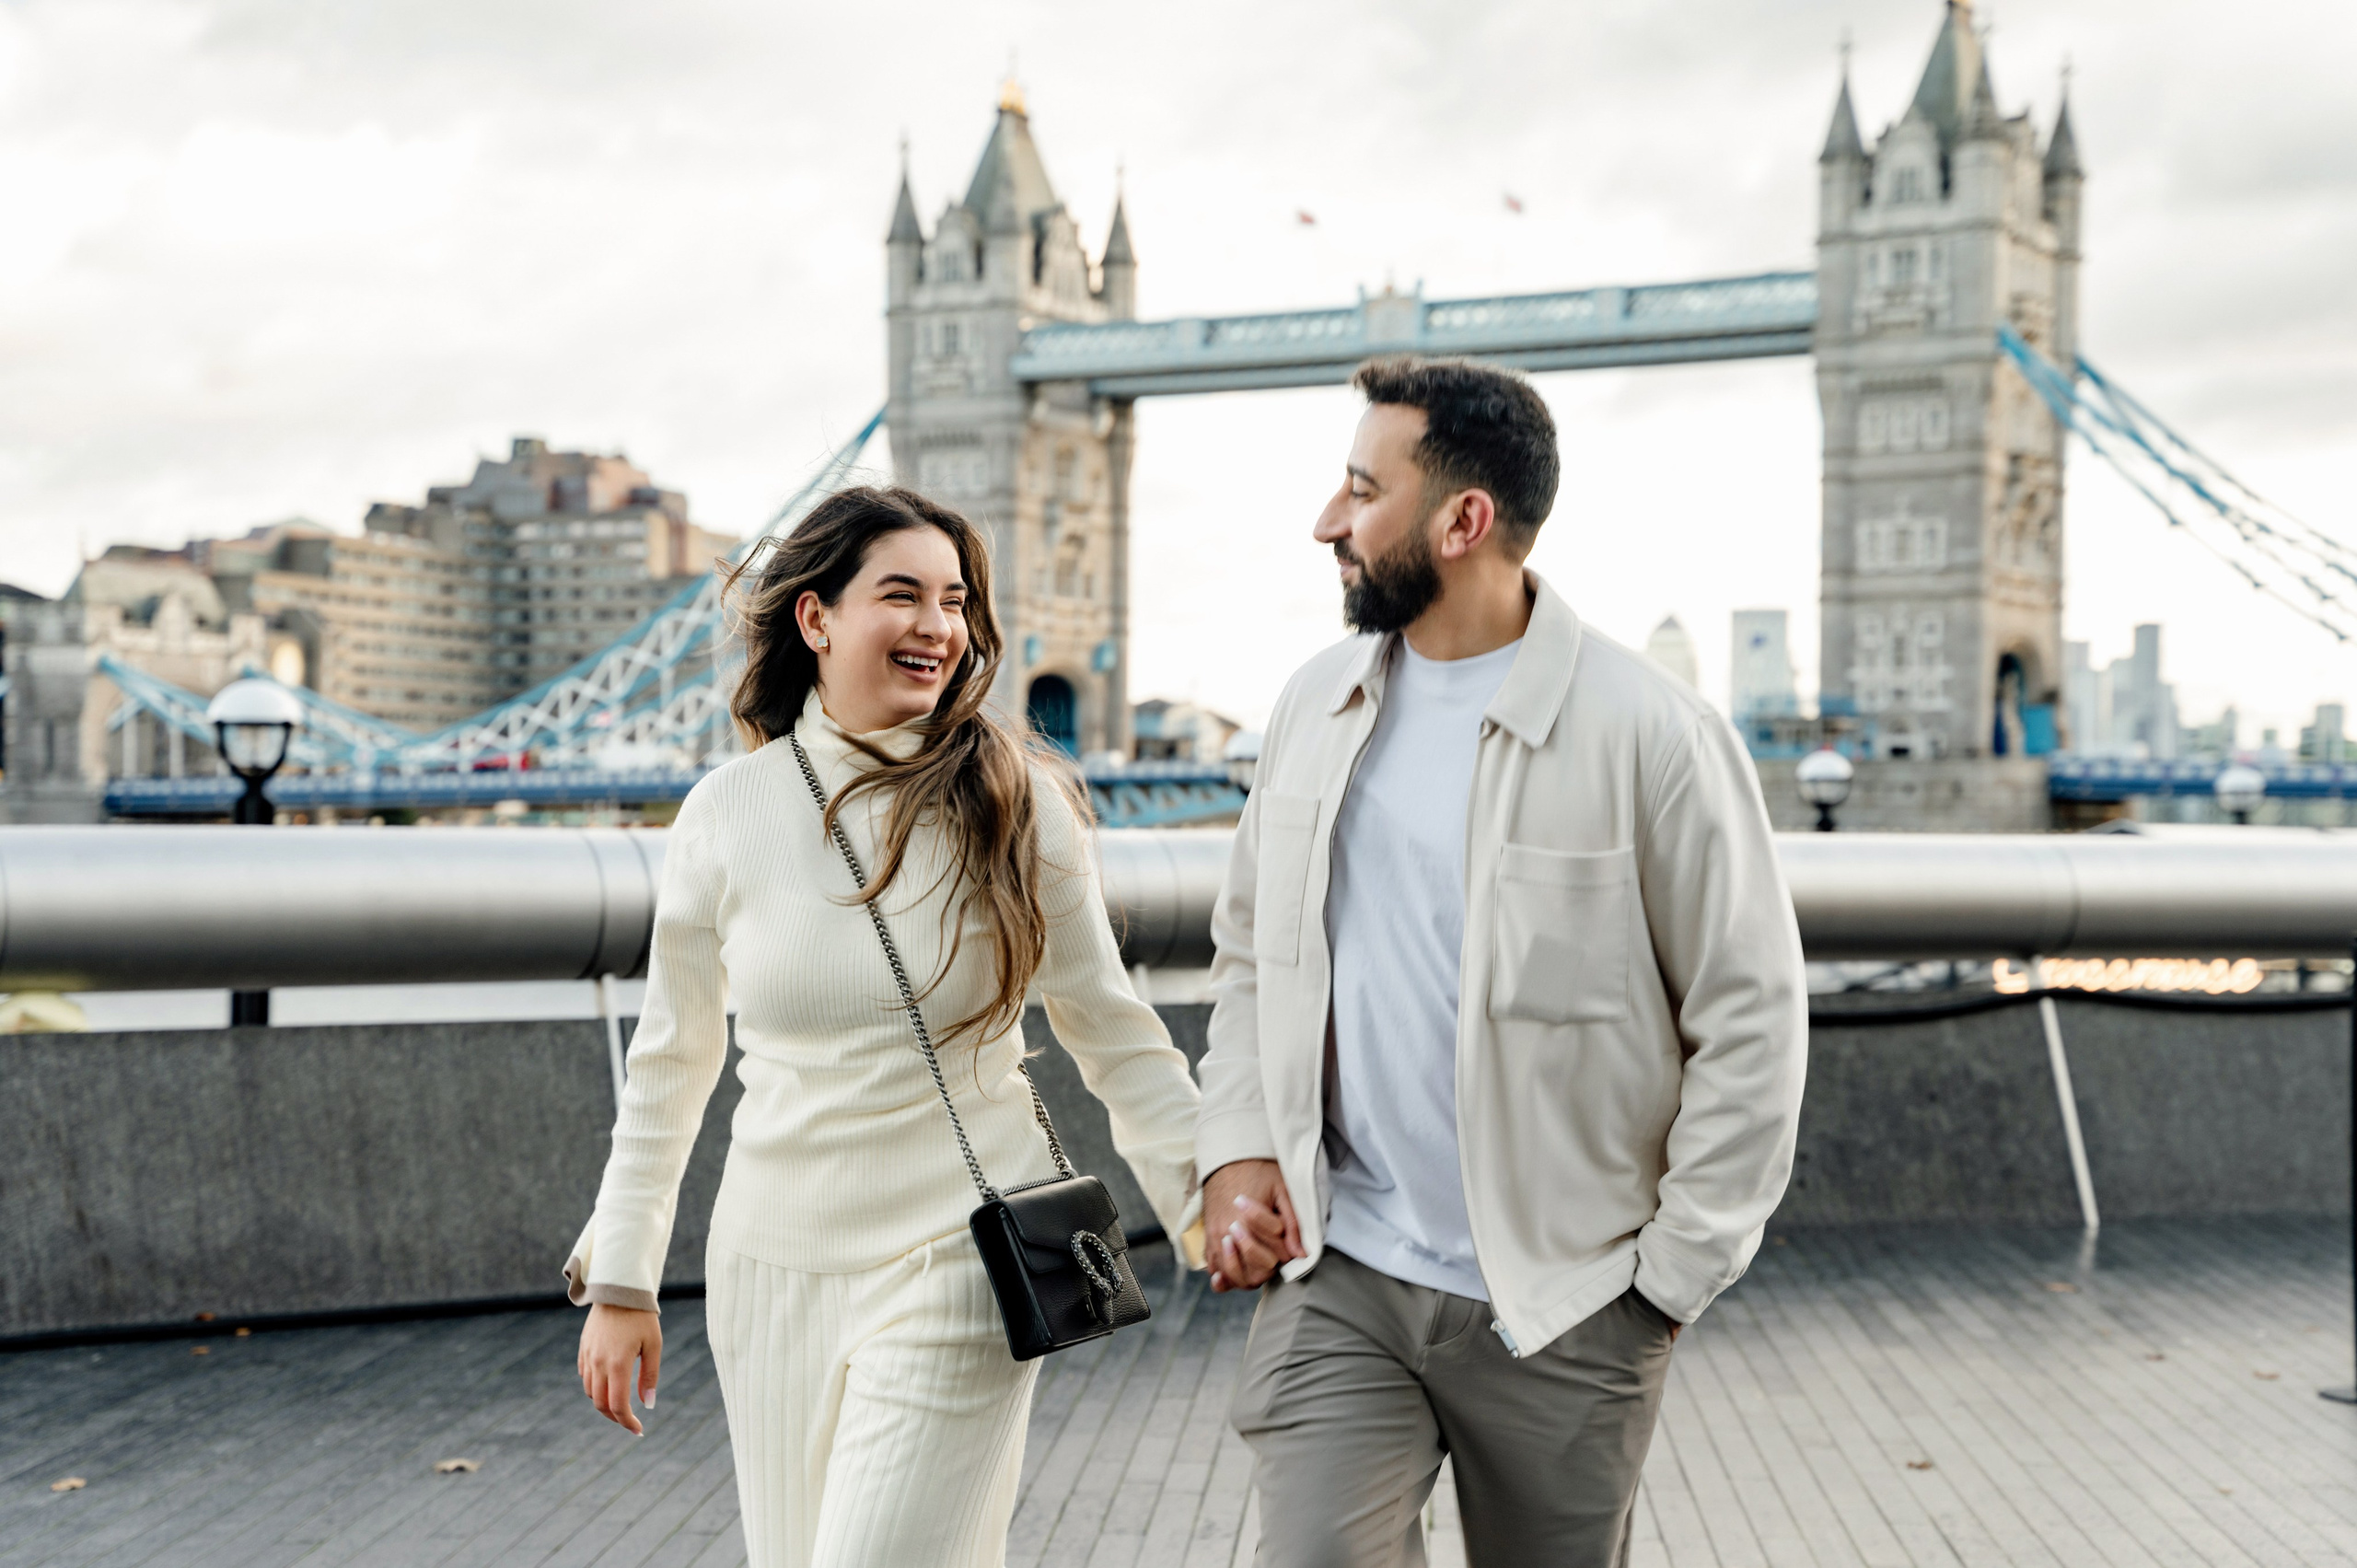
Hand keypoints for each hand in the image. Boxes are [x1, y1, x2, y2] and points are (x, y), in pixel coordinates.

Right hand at [578, 1304, 661, 1435]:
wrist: (619, 1290)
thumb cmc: (642, 1317)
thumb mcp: (653, 1345)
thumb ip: (650, 1377)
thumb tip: (648, 1405)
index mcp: (618, 1364)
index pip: (618, 1405)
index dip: (627, 1422)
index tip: (638, 1430)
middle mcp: (598, 1363)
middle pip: (600, 1404)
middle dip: (615, 1417)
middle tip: (630, 1421)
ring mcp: (588, 1356)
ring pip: (590, 1392)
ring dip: (604, 1403)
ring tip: (621, 1404)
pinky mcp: (583, 1349)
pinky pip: (585, 1376)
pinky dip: (595, 1387)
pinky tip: (609, 1385)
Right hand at [1203, 1158, 1306, 1292]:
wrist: (1228, 1157)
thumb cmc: (1259, 1171)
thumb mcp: (1283, 1190)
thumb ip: (1293, 1223)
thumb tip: (1300, 1254)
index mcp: (1248, 1220)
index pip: (1277, 1255)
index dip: (1288, 1250)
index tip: (1287, 1236)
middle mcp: (1227, 1233)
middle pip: (1255, 1270)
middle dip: (1270, 1263)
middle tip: (1275, 1249)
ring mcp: (1215, 1238)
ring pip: (1233, 1276)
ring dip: (1248, 1275)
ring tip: (1256, 1263)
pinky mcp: (1208, 1239)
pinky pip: (1213, 1268)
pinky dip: (1222, 1278)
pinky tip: (1228, 1278)